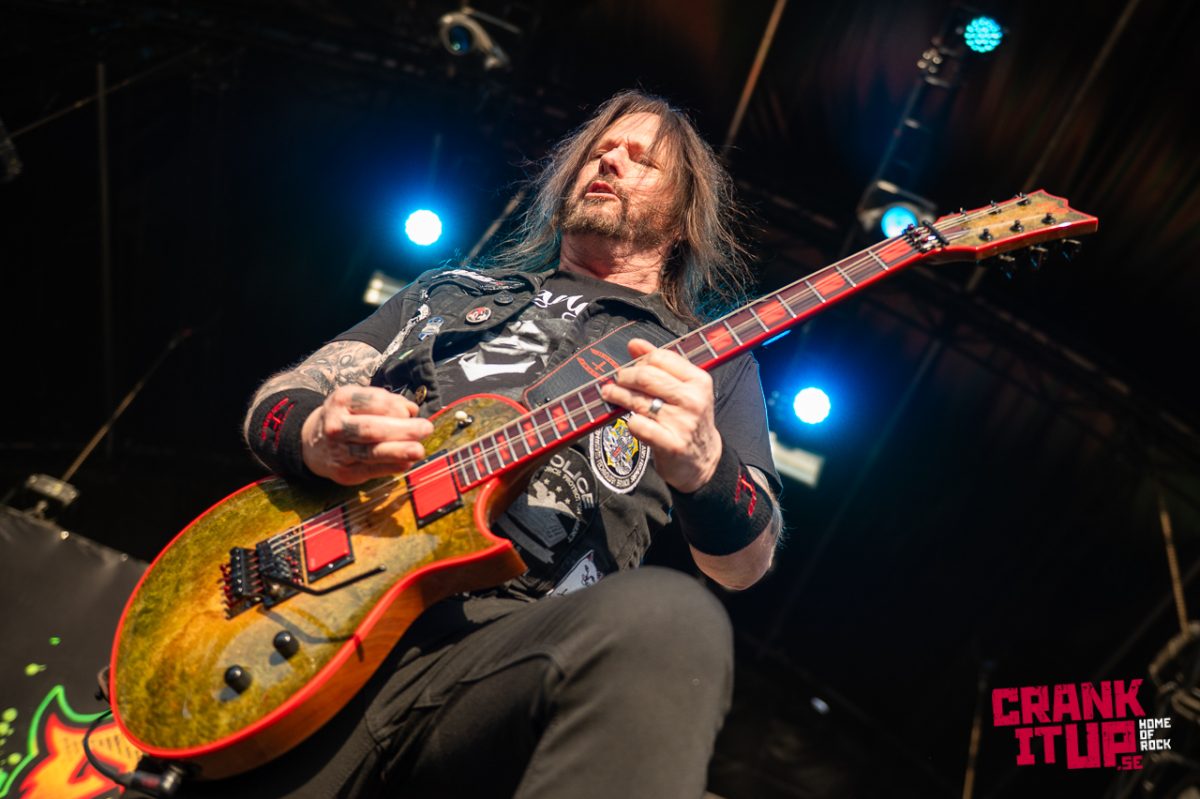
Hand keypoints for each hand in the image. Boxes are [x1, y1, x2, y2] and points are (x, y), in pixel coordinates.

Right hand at [301, 386, 433, 484]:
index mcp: (342, 400)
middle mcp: (336, 425)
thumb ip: (386, 402)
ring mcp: (338, 451)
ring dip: (398, 451)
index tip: (412, 412)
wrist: (313, 442)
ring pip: (371, 452)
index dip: (397, 407)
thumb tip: (412, 411)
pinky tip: (406, 463)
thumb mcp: (359, 400)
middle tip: (425, 428)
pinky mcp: (344, 472)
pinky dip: (391, 467)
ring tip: (418, 450)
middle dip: (401, 429)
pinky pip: (371, 470)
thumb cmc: (347, 416)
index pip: (374, 402)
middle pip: (371, 428)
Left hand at [599, 338, 721, 492]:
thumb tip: (634, 344)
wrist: (703, 460)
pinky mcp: (671, 444)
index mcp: (699, 381)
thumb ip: (661, 364)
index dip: (640, 360)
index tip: (631, 366)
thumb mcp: (684, 389)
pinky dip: (629, 421)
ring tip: (609, 393)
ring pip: (638, 400)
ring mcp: (683, 423)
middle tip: (617, 380)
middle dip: (625, 376)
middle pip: (647, 376)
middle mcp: (693, 400)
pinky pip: (638, 425)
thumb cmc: (689, 420)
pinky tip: (630, 421)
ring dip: (618, 395)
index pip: (661, 358)